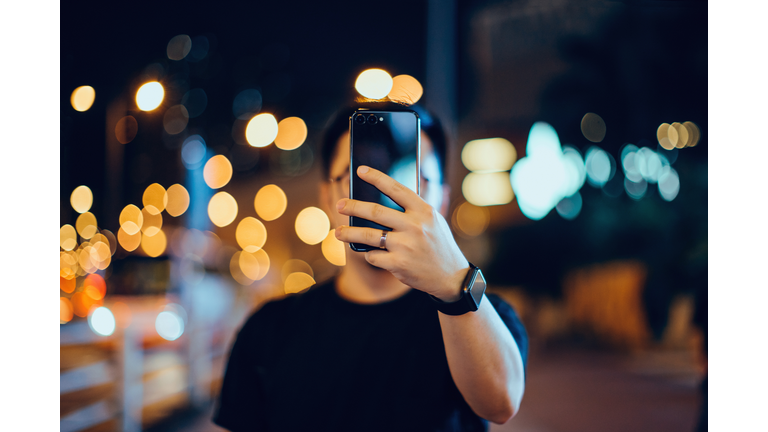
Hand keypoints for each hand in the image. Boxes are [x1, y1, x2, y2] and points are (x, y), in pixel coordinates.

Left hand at [335, 165, 469, 301]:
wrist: (451, 277)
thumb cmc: (438, 245)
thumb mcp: (434, 221)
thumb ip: (414, 210)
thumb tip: (382, 198)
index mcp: (424, 211)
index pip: (396, 189)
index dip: (376, 178)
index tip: (360, 170)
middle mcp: (414, 226)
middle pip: (375, 211)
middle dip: (353, 207)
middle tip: (340, 205)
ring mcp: (406, 245)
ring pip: (368, 235)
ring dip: (349, 233)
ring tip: (338, 232)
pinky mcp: (398, 264)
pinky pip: (373, 256)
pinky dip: (369, 255)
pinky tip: (370, 254)